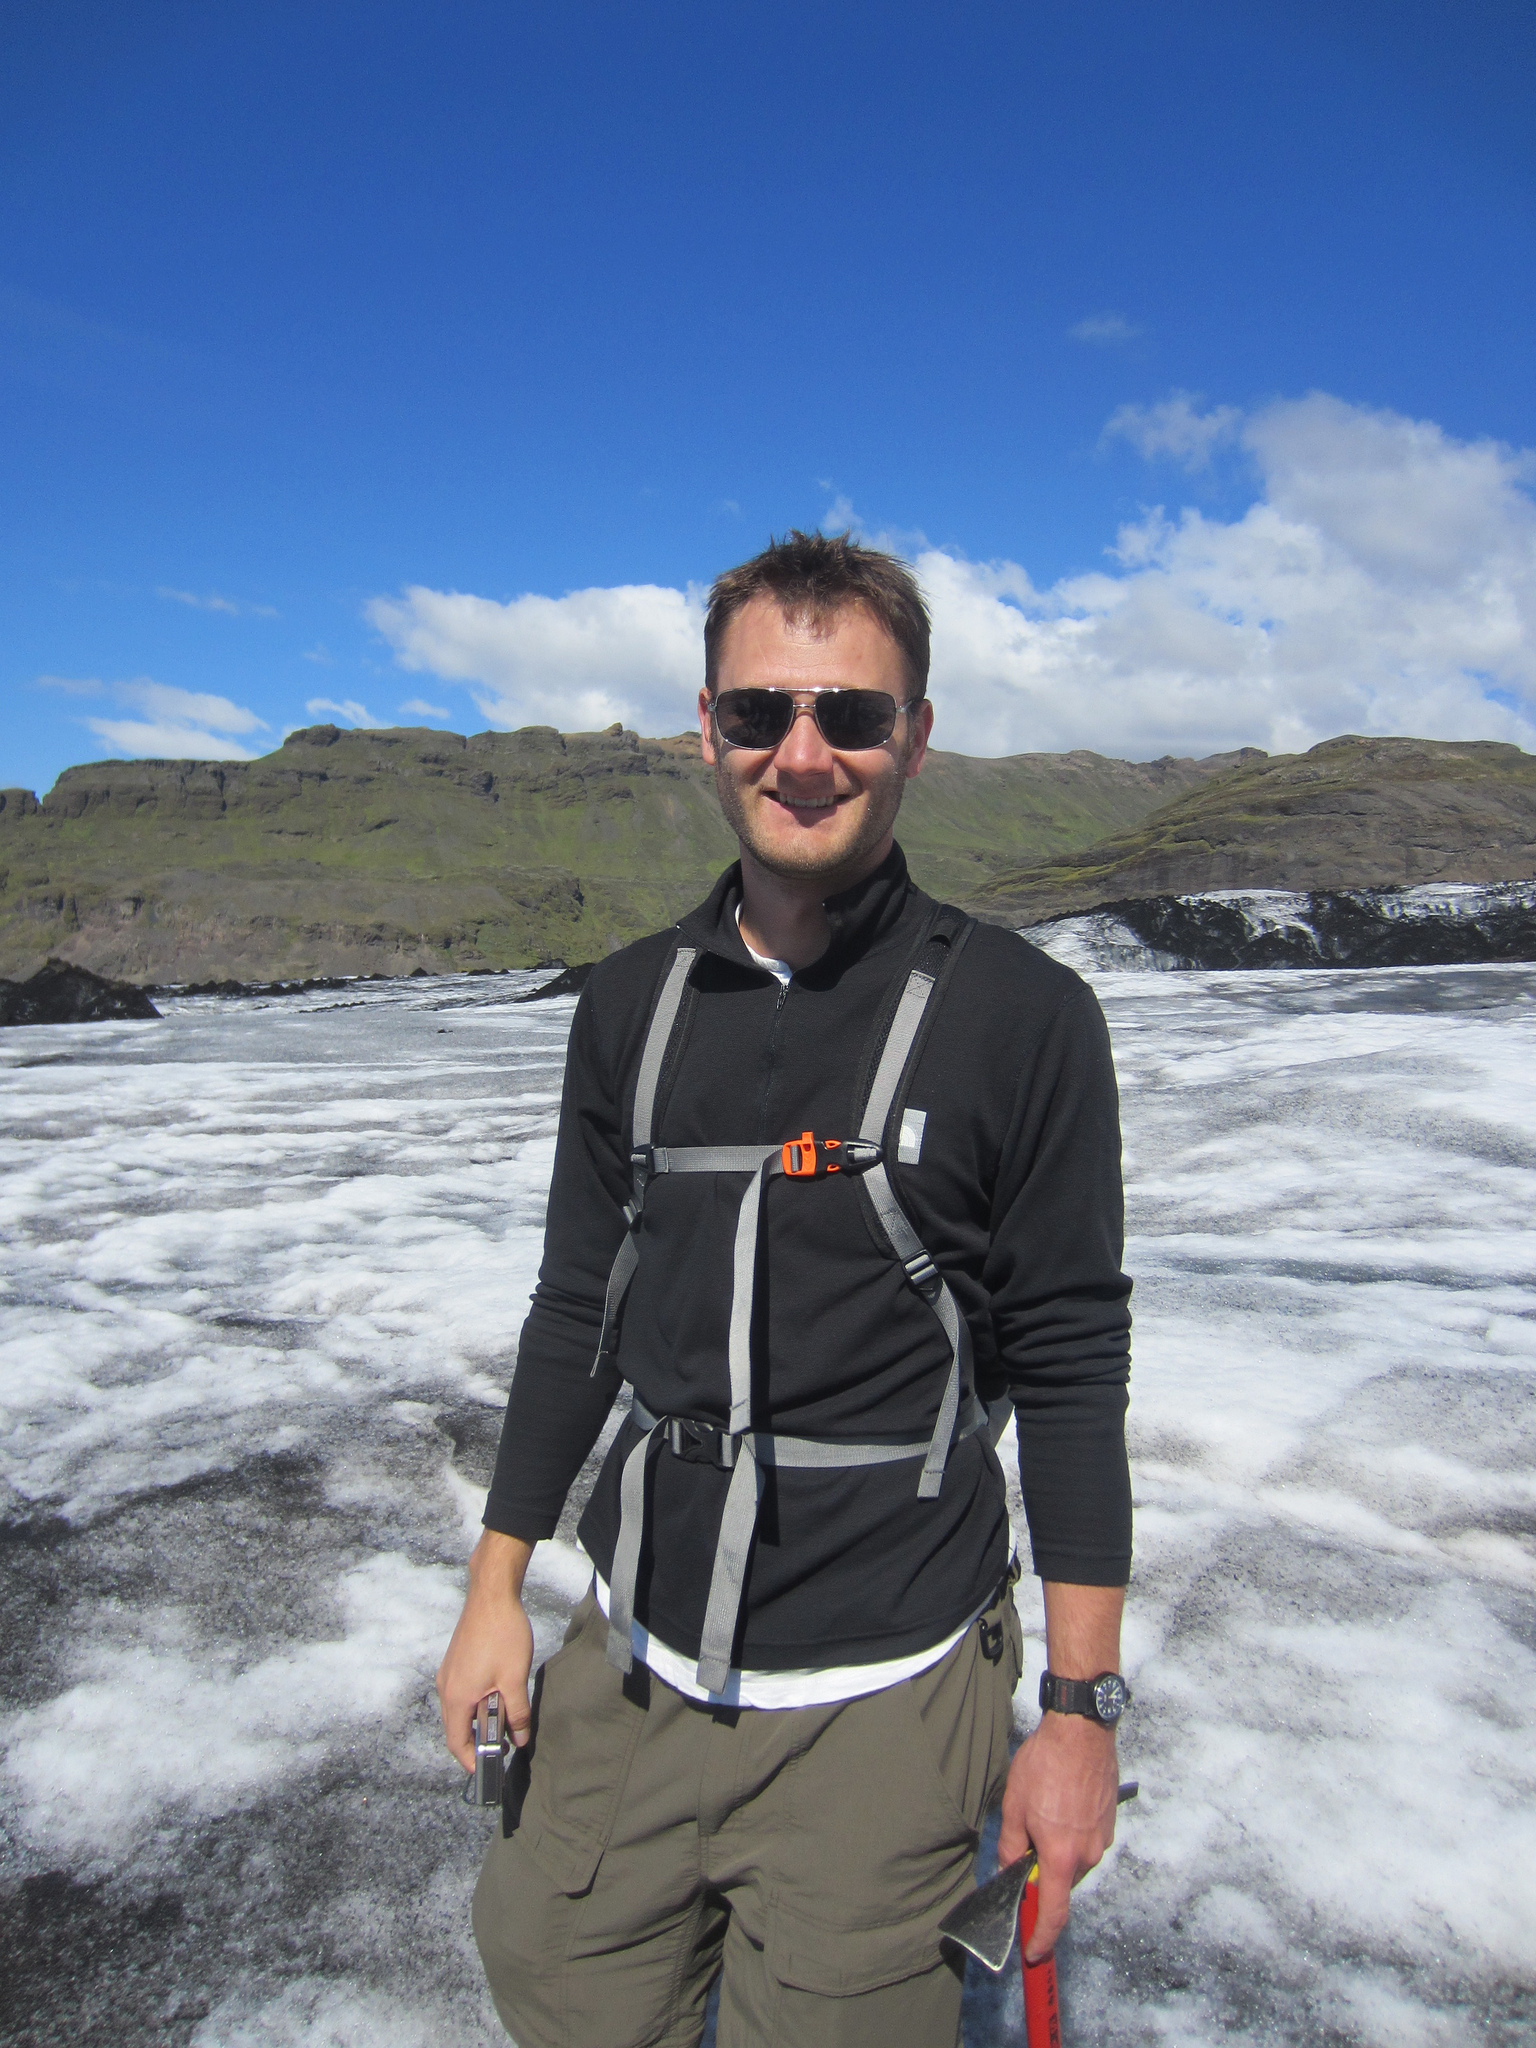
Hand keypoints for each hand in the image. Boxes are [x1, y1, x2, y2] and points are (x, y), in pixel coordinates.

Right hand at [435, 1530, 535, 1770]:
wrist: (492, 1594)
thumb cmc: (502, 1635)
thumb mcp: (515, 1678)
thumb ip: (517, 1714)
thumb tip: (521, 1740)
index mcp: (457, 1697)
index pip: (456, 1743)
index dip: (470, 1760)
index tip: (487, 1771)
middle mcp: (446, 1688)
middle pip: (454, 1729)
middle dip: (475, 1743)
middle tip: (500, 1750)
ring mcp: (448, 1674)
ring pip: (456, 1711)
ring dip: (475, 1723)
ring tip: (502, 1724)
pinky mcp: (454, 1662)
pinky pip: (459, 1694)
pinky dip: (473, 1705)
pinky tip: (494, 1698)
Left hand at [997, 1712, 1119, 1961]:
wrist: (1081, 1731)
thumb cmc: (1044, 1765)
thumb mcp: (1014, 1805)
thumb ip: (1011, 1845)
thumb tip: (1011, 1870)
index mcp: (1062, 1857)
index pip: (1054, 1912)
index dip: (1042, 1937)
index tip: (1034, 1952)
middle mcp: (1088, 1854)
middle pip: (1062, 1881)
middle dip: (1043, 1872)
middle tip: (1026, 1841)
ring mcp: (1103, 1838)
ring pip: (1074, 1858)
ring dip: (1057, 1848)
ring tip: (1044, 1808)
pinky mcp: (1109, 1821)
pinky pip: (1086, 1840)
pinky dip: (1071, 1832)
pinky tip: (1061, 1802)